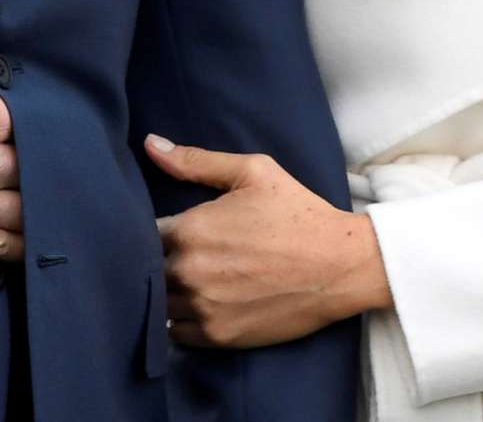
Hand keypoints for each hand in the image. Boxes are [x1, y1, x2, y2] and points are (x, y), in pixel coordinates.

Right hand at [0, 3, 21, 258]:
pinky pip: (4, 247)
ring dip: (40, 206)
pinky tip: (34, 240)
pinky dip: (24, 245)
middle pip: (36, 168)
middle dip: (40, 164)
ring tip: (47, 202)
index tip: (35, 124)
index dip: (38, 124)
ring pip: (28, 211)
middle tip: (45, 163)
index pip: (37, 123)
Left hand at [146, 133, 388, 348]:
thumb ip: (196, 161)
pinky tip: (199, 304)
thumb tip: (150, 144)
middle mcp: (189, 272)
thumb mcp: (252, 173)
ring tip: (189, 280)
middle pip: (147, 271)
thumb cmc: (297, 213)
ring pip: (159, 304)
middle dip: (159, 261)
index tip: (168, 230)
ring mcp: (203, 308)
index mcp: (191, 230)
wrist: (339, 265)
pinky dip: (180, 321)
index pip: (143, 234)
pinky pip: (177, 334)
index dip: (151, 231)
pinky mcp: (219, 337)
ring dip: (167, 292)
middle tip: (180, 255)